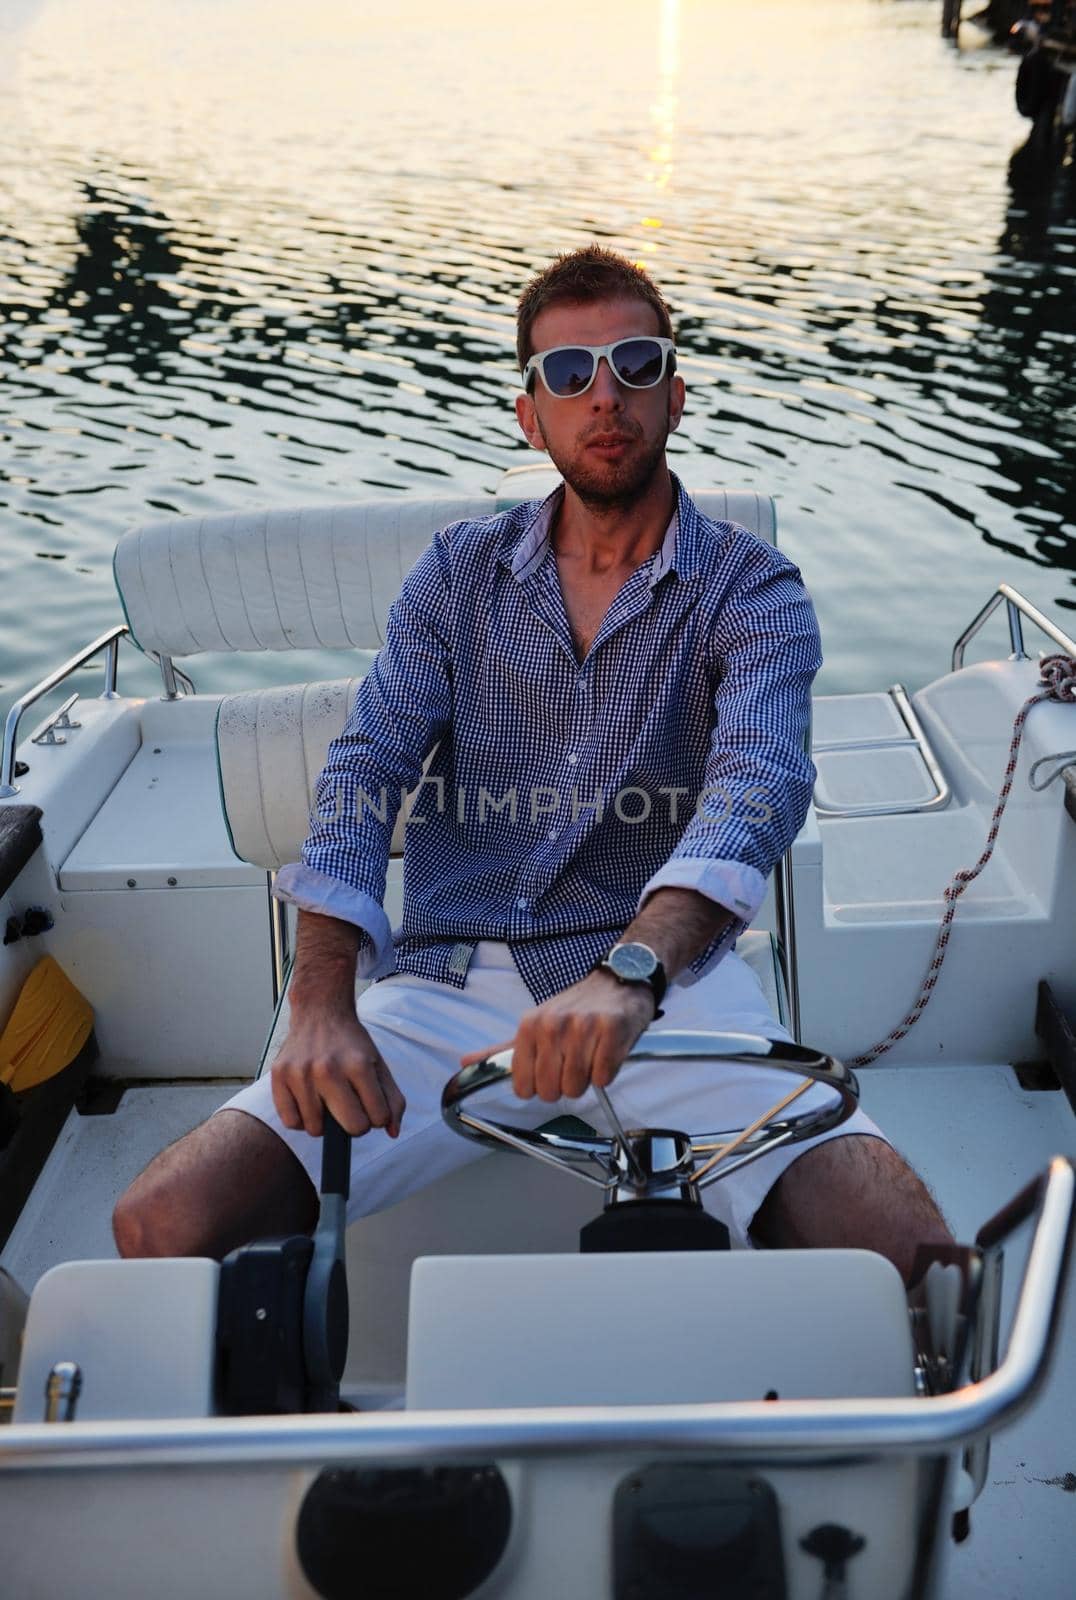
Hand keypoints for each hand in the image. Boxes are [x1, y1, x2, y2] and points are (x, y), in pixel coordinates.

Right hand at [272, 1010, 405, 1138]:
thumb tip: (393, 1133)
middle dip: (355, 1123)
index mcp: (359, 1064)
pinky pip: (291, 1122)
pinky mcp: (279, 1076)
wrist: (320, 1013)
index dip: (377, 1117)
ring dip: (325, 1122)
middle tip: (350, 1107)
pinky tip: (309, 1103)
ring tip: (327, 1100)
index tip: (370, 1105)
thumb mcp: (378, 1064)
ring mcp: (301, 1073)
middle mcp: (328, 1069)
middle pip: (352, 1127)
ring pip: (317, 1130)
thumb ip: (393, 1099)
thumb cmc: (351, 1044)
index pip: (378, 1118)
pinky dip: (301, 1120)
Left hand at [460, 972, 656, 1102]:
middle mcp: (553, 1025)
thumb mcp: (535, 1023)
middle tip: (573, 1063)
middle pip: (551, 1091)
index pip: (523, 1086)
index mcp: (530, 1025)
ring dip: (586, 1079)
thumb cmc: (576, 1007)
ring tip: (590, 1055)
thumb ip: (502, 1049)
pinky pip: (604, 1078)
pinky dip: (607, 1072)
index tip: (549, 1071)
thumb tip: (465, 1062)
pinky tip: (606, 1052)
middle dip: (564, 1085)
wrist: (619, 980)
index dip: (538, 1086)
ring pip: (577, 1087)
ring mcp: (584, 1028)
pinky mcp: (612, 1032)